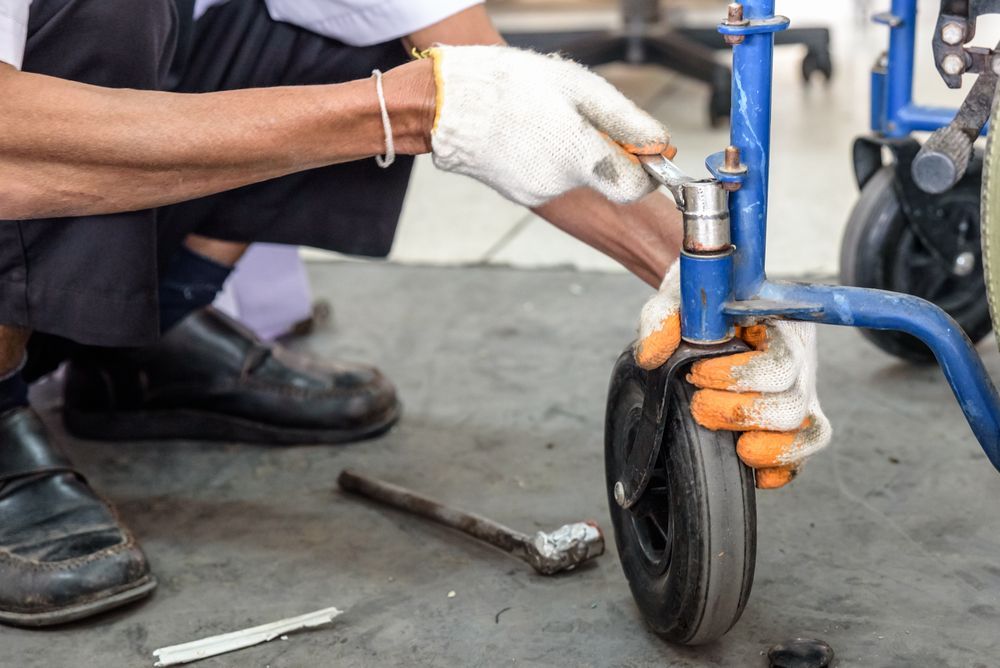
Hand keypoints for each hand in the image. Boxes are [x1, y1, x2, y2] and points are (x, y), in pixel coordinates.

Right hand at [426, 45, 668, 206]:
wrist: (448, 105)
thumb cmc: (511, 87)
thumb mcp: (580, 89)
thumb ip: (627, 122)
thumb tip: (661, 145)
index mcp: (580, 158)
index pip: (635, 187)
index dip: (647, 169)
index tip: (643, 149)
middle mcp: (561, 184)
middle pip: (603, 176)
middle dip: (602, 149)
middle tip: (579, 114)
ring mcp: (538, 192)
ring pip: (575, 175)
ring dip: (572, 151)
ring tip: (544, 118)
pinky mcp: (519, 193)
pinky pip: (549, 177)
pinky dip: (548, 158)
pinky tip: (527, 133)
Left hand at [635, 261, 831, 488]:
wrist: (702, 319)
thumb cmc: (698, 310)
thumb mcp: (676, 302)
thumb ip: (662, 319)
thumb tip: (652, 356)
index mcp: (782, 327)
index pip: (779, 360)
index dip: (739, 375)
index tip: (696, 372)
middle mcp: (800, 363)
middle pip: (791, 403)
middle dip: (740, 413)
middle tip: (699, 406)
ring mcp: (800, 396)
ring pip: (805, 433)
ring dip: (764, 446)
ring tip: (727, 441)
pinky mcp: (792, 427)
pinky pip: (801, 457)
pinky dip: (777, 469)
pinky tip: (745, 467)